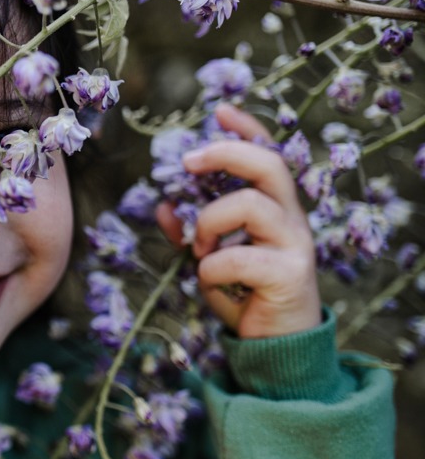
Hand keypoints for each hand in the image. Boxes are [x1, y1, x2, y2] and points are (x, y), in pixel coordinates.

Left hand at [156, 103, 321, 338]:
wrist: (278, 348)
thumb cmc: (246, 296)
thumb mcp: (211, 260)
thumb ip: (189, 233)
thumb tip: (162, 206)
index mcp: (275, 208)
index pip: (269, 155)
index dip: (247, 130)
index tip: (219, 110)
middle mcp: (291, 220)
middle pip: (270, 164)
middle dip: (226, 152)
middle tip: (187, 162)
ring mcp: (295, 245)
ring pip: (251, 204)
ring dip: (211, 221)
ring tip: (200, 247)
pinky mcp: (290, 275)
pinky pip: (239, 256)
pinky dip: (211, 267)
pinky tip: (209, 280)